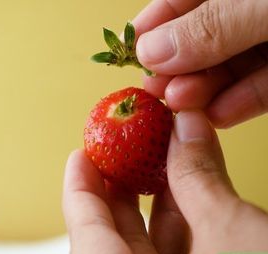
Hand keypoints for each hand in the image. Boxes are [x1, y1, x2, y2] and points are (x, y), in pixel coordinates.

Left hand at [62, 110, 267, 253]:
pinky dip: (179, 228)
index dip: (80, 189)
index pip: (86, 234)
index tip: (81, 155)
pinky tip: (186, 193)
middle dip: (117, 190)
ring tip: (156, 160)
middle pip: (110, 240)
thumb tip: (185, 125)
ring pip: (146, 250)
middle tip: (119, 152)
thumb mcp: (233, 235)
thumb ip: (199, 178)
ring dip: (154, 203)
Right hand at [131, 0, 267, 127]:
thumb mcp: (261, 6)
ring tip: (182, 104)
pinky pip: (264, 84)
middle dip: (175, 66)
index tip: (127, 53)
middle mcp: (251, 10)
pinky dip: (241, 102)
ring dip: (203, 89)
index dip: (151, 25)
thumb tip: (151, 51)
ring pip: (231, 65)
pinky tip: (219, 116)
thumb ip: (209, 27)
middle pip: (201, 38)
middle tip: (155, 88)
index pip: (181, 0)